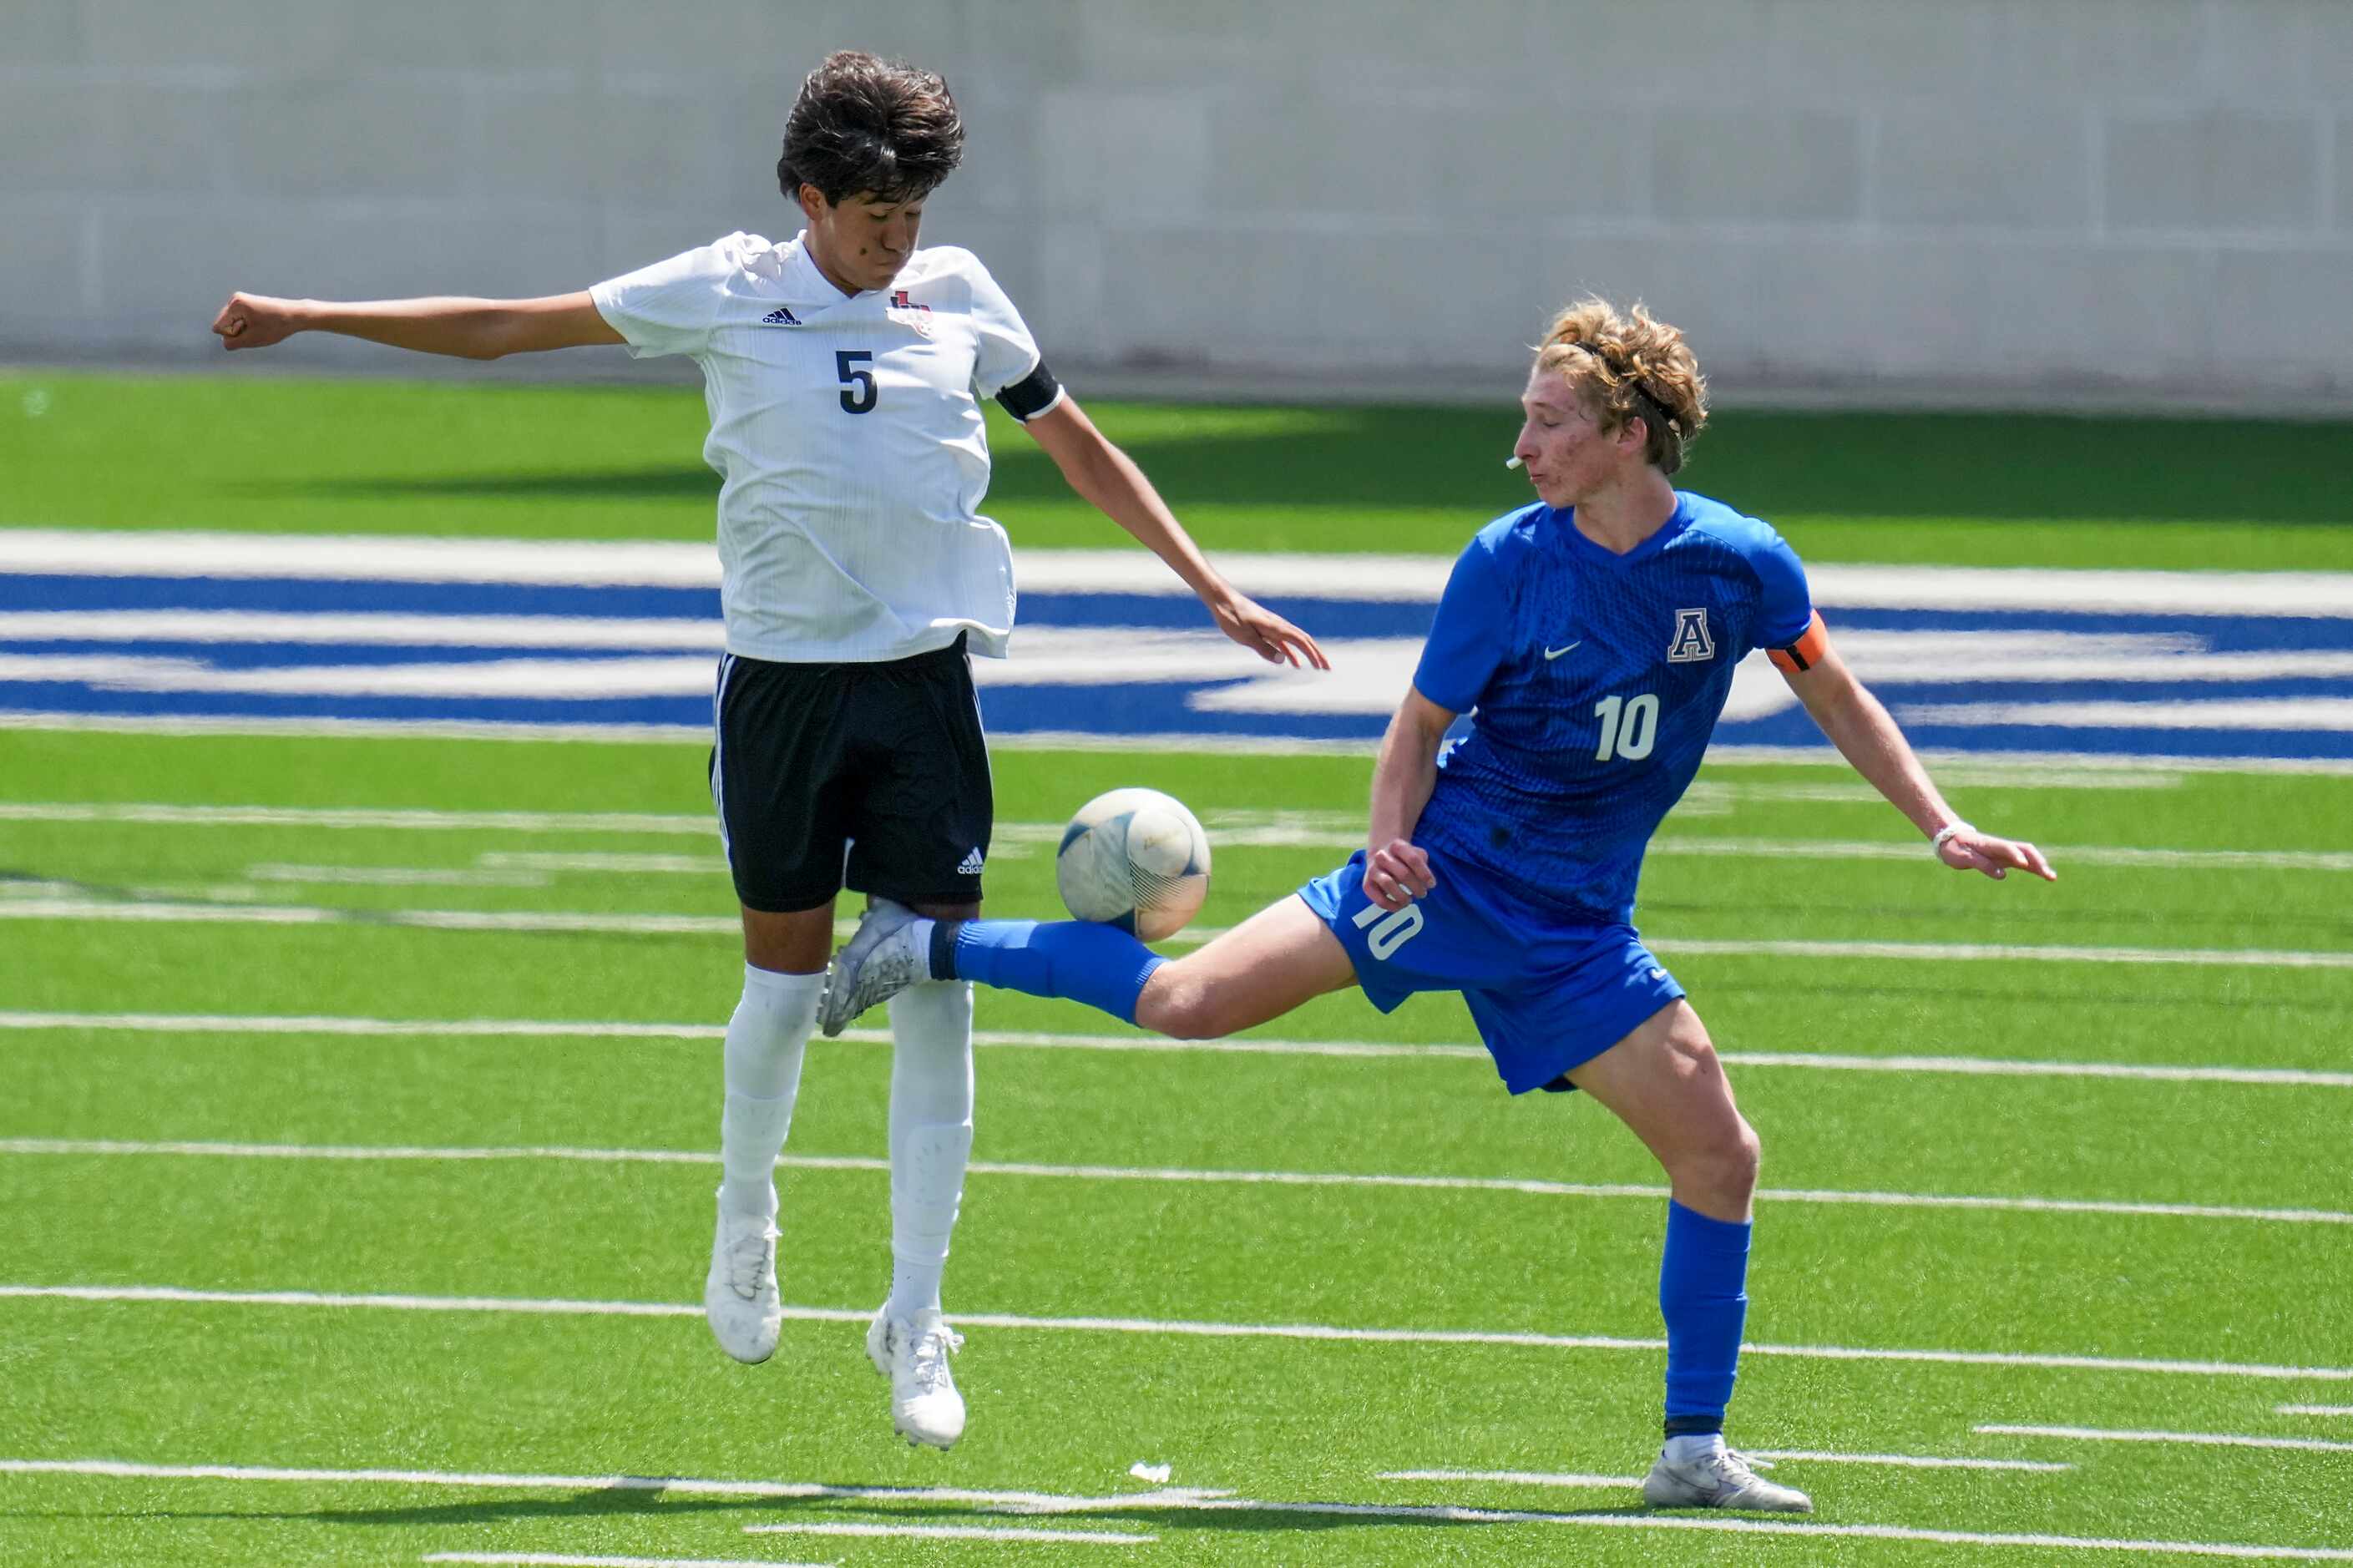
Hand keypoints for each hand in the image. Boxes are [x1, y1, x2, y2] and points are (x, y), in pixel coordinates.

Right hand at [212, 292, 303, 350]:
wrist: (296, 315)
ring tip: (261, 325)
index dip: (234, 334)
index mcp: (235, 304)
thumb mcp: (252, 340)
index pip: (218, 328)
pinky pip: (239, 321)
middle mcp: (235, 299)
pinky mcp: (247, 304)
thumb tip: (224, 342)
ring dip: (245, 329)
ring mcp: (240, 300)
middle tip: (259, 327)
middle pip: (224, 325)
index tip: (252, 329)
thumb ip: (232, 343)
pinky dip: (249, 326)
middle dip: (239, 331)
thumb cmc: (276, 327)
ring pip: (232, 324)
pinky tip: (262, 323)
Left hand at [1207, 589, 1329, 669]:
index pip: (1301, 641)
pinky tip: (1292, 663)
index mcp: (1276, 627)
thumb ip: (1264, 649)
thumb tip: (1284, 661)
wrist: (1222, 599)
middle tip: (1327, 668)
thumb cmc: (1232, 617)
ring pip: (1296, 641)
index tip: (1322, 666)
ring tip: (1316, 667)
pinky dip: (1291, 652)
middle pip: (1304, 640)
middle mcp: (1278, 625)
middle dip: (1317, 654)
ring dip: (1307, 653)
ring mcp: (1273, 626)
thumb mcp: (1245, 636)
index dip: (1313, 654)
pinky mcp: (1266, 628)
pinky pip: (1283, 642)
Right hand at [1362, 837, 1434, 910]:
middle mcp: (1381, 856)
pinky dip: (1391, 906)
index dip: (1425, 874)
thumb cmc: (1403, 857)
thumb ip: (1422, 862)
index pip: (1413, 859)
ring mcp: (1373, 870)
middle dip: (1416, 887)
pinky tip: (1400, 906)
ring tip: (1410, 900)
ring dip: (1403, 896)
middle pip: (1403, 873)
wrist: (1380, 854)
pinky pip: (1378, 899)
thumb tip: (1427, 882)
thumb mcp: (1415, 852)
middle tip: (1422, 894)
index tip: (1432, 885)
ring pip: (1388, 884)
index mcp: (1397, 846)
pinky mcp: (1367, 884)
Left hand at [1938, 826, 2055, 881]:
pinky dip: (2035, 867)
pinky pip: (2024, 861)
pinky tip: (2045, 875)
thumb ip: (1982, 864)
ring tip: (2052, 877)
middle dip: (2036, 860)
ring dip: (2040, 864)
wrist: (1950, 838)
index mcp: (1989, 845)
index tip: (2024, 865)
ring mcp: (2005, 851)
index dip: (2015, 855)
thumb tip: (2003, 875)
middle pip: (2024, 849)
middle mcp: (2001, 846)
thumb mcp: (1963, 858)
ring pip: (2027, 855)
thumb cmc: (1955, 848)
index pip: (2006, 848)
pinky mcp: (2005, 857)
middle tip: (2046, 873)